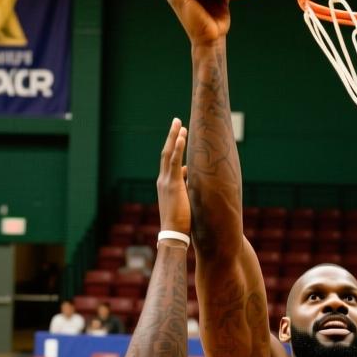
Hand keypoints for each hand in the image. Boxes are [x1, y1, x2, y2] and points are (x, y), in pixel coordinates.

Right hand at [156, 118, 190, 235]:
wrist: (173, 234)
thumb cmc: (181, 223)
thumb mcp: (184, 203)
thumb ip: (187, 190)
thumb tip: (193, 181)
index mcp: (165, 185)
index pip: (170, 163)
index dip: (176, 149)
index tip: (182, 138)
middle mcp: (163, 180)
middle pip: (166, 153)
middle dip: (171, 136)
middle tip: (177, 122)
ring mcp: (166, 181)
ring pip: (168, 153)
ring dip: (174, 136)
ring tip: (179, 123)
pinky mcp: (172, 184)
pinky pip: (174, 161)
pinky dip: (177, 148)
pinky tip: (181, 136)